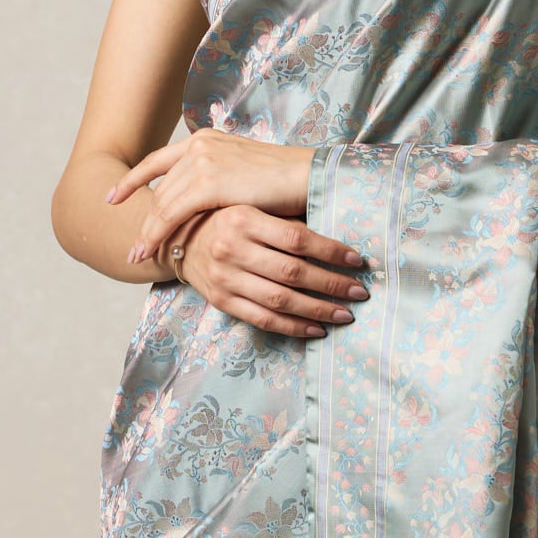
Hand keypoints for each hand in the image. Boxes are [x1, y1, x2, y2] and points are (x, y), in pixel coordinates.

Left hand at [106, 128, 313, 259]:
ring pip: (162, 203)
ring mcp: (203, 161)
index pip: (159, 160)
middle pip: (160, 187)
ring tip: (136, 255)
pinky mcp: (208, 182)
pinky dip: (156, 234)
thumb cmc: (286, 182)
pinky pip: (171, 212)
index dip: (134, 179)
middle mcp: (199, 145)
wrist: (309, 176)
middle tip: (132, 244)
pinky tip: (146, 251)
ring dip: (147, 232)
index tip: (113, 197)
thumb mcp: (244, 175)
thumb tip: (207, 202)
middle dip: (143, 218)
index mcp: (207, 139)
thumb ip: (221, 180)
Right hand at [163, 205, 370, 337]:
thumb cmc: (227, 220)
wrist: (178, 239)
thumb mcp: (253, 209)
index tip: (357, 260)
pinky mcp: (221, 301)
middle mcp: (232, 248)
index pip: (297, 239)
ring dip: (318, 310)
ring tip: (346, 314)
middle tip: (360, 292)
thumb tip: (339, 239)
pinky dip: (294, 327)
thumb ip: (288, 222)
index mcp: (244, 219)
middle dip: (332, 284)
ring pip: (280, 300)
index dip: (331, 251)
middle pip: (292, 273)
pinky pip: (263, 319)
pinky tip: (318, 329)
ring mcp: (225, 278)